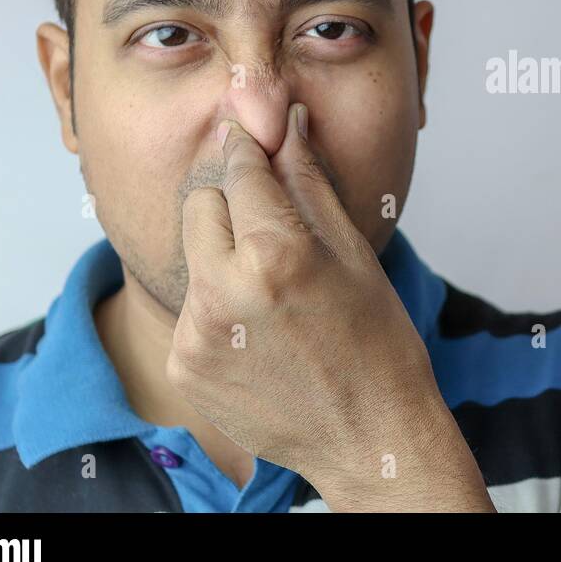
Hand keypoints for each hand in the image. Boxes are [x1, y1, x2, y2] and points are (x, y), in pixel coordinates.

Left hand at [170, 102, 494, 510]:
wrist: (369, 436)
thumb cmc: (377, 344)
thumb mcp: (354, 253)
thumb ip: (309, 183)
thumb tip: (288, 124)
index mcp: (276, 254)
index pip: (241, 171)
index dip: (248, 148)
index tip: (251, 136)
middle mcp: (224, 290)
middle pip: (201, 205)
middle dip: (232, 207)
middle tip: (275, 236)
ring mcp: (196, 333)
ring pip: (194, 257)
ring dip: (224, 260)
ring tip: (273, 297)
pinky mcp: (183, 365)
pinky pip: (189, 308)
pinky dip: (217, 310)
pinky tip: (259, 335)